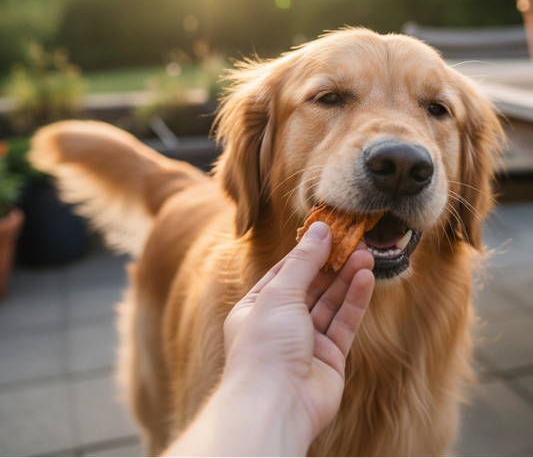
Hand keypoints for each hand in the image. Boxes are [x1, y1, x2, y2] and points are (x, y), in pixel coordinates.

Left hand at [223, 221, 374, 441]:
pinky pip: (343, 323)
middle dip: (332, 263)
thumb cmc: (266, 346)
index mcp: (256, 308)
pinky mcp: (329, 358)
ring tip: (366, 254)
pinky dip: (354, 300)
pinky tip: (365, 278)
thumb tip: (319, 229)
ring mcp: (305, 342)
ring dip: (347, 278)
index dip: (307, 252)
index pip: (285, 272)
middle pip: (311, 286)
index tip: (329, 232)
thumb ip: (303, 262)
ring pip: (330, 303)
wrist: (276, 405)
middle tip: (355, 241)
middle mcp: (280, 324)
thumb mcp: (280, 293)